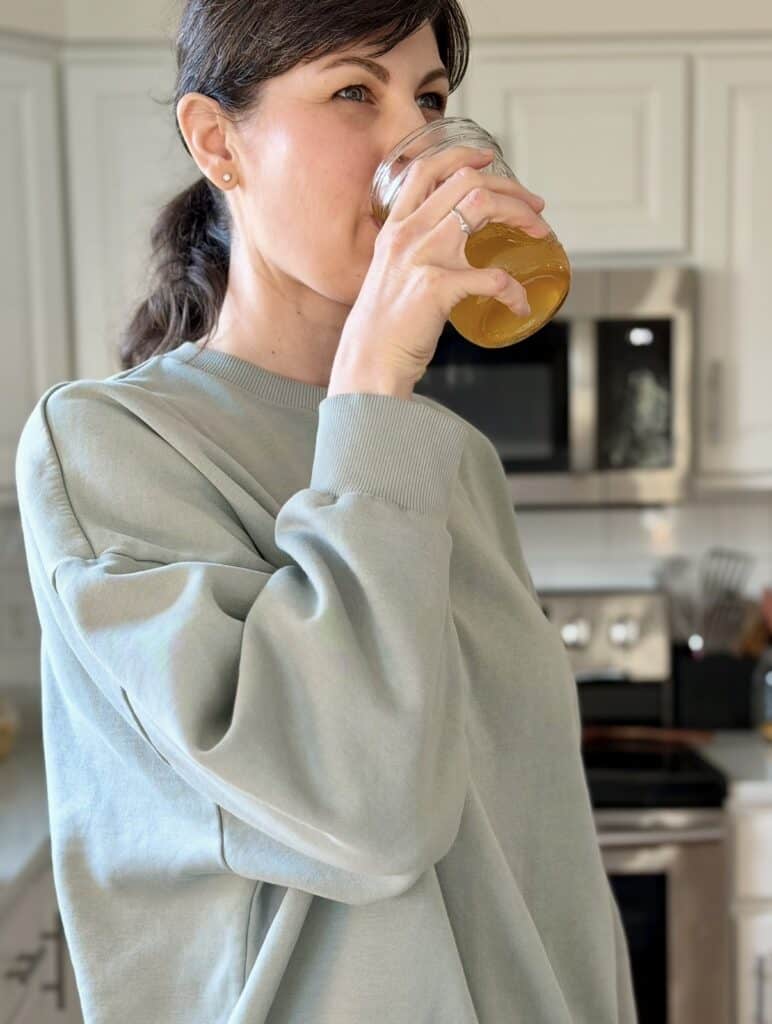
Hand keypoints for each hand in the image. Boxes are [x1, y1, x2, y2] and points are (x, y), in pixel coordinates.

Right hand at [331, 143, 549, 390]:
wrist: (369, 363)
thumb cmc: (384, 328)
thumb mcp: (392, 276)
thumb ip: (416, 257)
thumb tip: (452, 257)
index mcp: (395, 228)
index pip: (427, 169)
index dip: (463, 156)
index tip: (489, 160)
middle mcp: (408, 234)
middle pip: (467, 182)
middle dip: (511, 188)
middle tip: (534, 206)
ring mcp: (422, 257)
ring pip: (482, 207)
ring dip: (522, 216)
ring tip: (540, 234)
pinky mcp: (438, 287)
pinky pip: (492, 277)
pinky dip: (514, 290)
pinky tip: (520, 304)